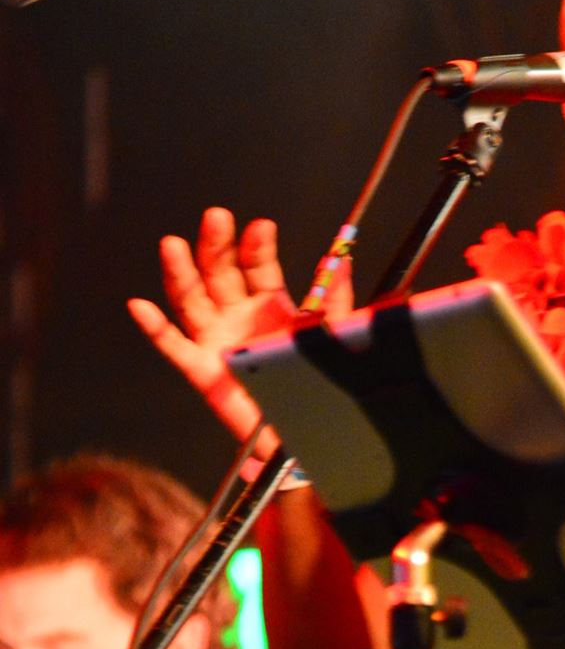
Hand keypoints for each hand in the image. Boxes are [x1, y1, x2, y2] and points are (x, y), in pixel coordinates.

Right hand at [127, 207, 350, 440]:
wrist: (305, 429)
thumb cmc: (317, 382)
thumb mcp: (333, 335)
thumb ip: (335, 298)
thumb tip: (340, 259)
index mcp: (270, 304)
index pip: (257, 266)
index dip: (257, 246)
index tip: (261, 227)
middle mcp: (238, 314)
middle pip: (220, 272)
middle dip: (216, 245)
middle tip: (216, 219)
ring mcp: (216, 338)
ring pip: (192, 299)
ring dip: (180, 272)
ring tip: (172, 245)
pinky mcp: (201, 368)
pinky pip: (173, 346)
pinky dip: (155, 328)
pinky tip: (140, 307)